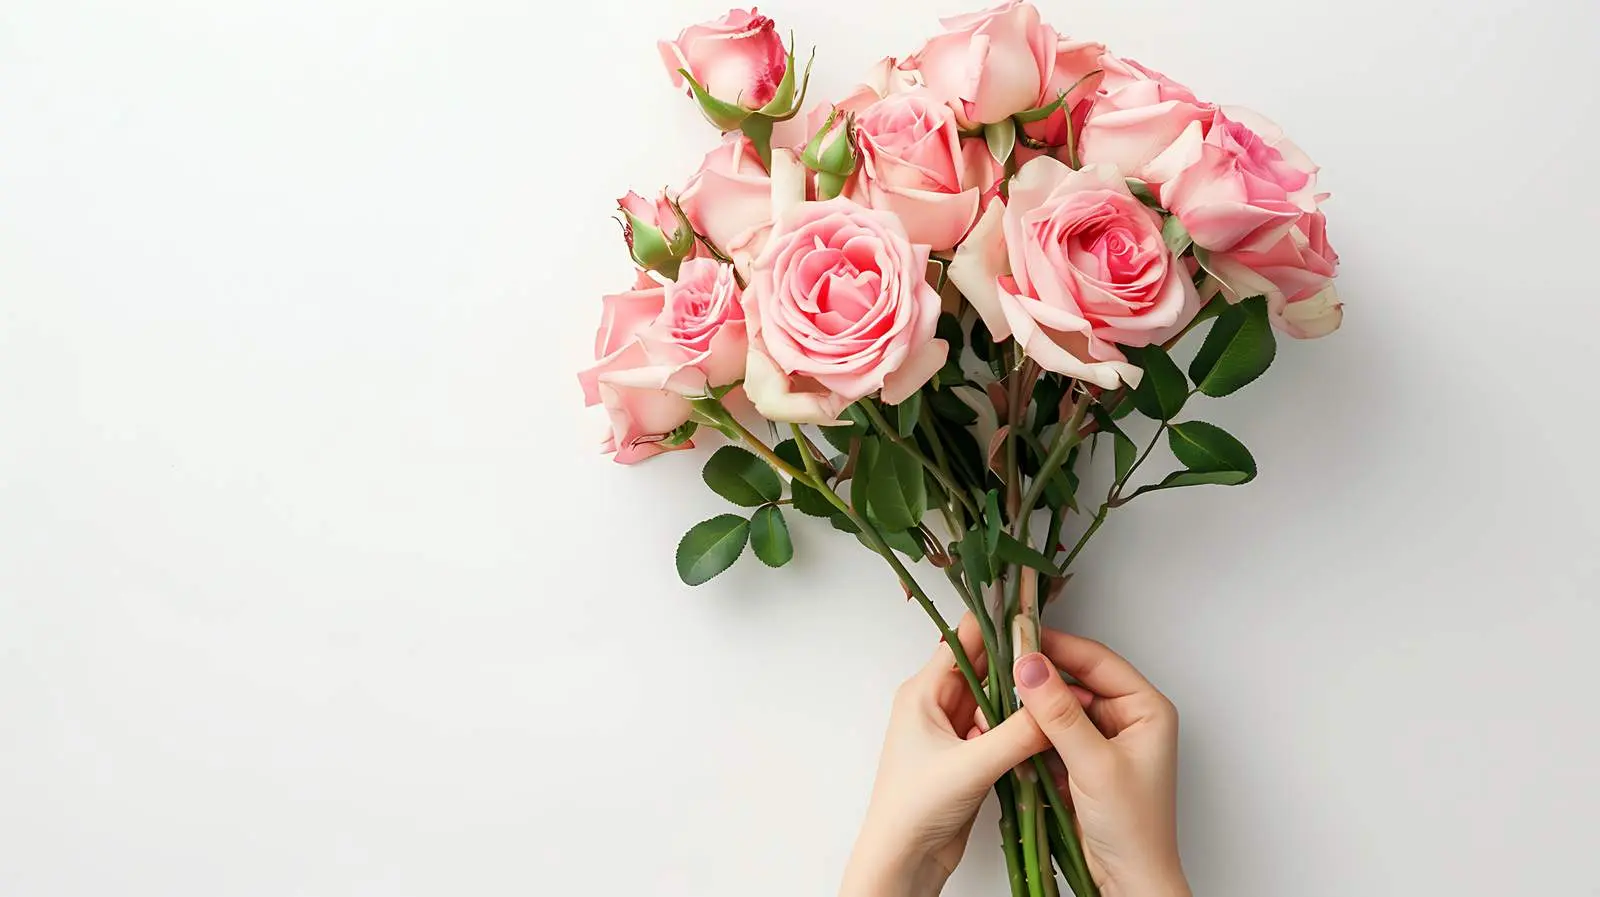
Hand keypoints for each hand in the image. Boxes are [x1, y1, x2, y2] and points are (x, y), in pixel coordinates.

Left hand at [840, 614, 1047, 896]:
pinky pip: (998, 729)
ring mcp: (952, 731)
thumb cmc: (914, 809)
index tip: (1034, 618)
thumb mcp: (972, 765)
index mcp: (923, 693)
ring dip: (1021, 701)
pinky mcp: (966, 756)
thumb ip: (1018, 734)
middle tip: (1060, 659)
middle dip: (1019, 665)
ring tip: (1059, 696)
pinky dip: (1019, 728)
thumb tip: (1055, 708)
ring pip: (995, 700)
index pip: (964, 641)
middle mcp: (936, 705)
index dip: (998, 626)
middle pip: (984, 668)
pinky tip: (1042, 731)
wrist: (903, 859)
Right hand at [1012, 630, 1189, 896]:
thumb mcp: (1094, 764)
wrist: (1130, 881)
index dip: (1058, 646)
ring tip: (1005, 698)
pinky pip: (1054, 733)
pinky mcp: (1084, 761)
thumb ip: (1060, 713)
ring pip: (1061, 706)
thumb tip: (1031, 667)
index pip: (1097, 660)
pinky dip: (1034, 732)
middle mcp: (1128, 719)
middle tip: (1005, 667)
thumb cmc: (1134, 831)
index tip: (1021, 637)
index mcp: (1146, 709)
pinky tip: (1015, 731)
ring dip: (1035, 706)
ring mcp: (1105, 740)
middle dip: (1042, 677)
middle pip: (1077, 680)